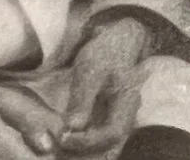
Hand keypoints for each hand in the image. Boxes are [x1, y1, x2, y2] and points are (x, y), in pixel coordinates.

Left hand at [58, 15, 151, 154]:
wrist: (118, 41)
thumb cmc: (105, 53)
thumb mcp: (90, 71)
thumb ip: (83, 100)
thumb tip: (73, 127)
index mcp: (127, 101)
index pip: (112, 133)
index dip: (87, 141)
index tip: (63, 137)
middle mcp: (129, 112)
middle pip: (112, 142)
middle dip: (86, 148)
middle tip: (60, 142)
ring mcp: (123, 114)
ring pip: (109, 140)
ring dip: (86, 146)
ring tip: (63, 142)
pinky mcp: (113, 114)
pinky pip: (103, 133)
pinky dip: (88, 140)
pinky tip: (71, 136)